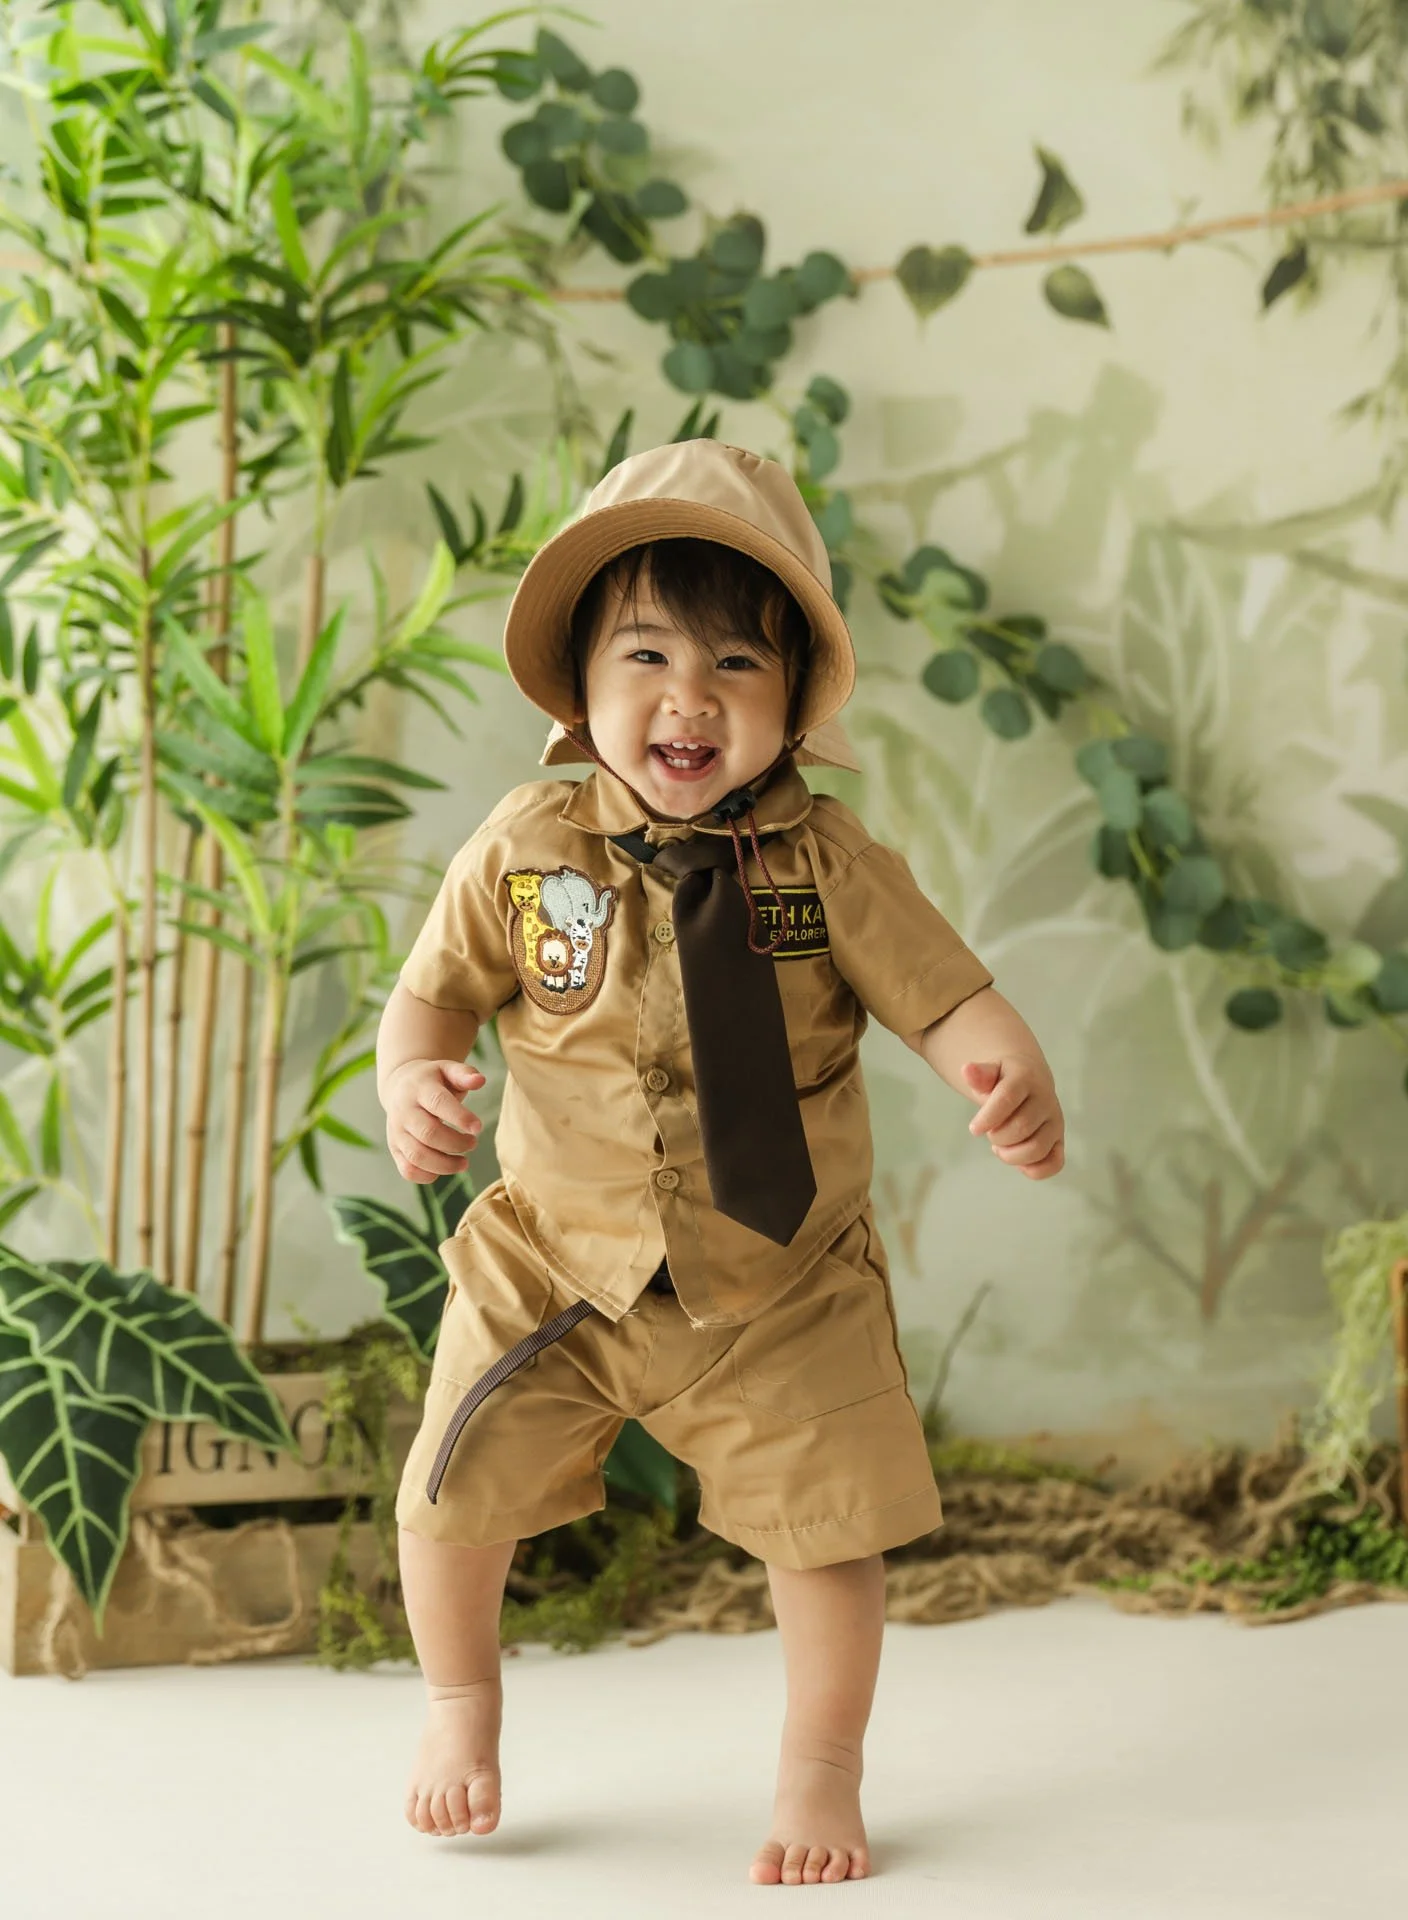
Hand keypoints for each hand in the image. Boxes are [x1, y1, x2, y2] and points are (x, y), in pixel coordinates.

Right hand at [384, 1059, 484, 1183]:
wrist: (400, 1087)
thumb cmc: (432, 1080)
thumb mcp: (447, 1069)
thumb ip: (464, 1074)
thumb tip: (480, 1081)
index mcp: (419, 1088)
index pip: (438, 1103)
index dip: (459, 1117)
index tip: (478, 1128)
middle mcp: (404, 1111)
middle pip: (428, 1133)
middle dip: (455, 1143)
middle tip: (473, 1143)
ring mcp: (397, 1132)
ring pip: (417, 1155)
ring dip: (444, 1165)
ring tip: (464, 1163)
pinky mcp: (395, 1149)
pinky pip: (407, 1170)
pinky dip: (427, 1176)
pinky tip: (444, 1169)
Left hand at [962, 1055, 1063, 1179]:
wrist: (1029, 1080)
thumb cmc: (1002, 1080)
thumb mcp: (989, 1073)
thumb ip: (979, 1075)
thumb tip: (966, 1070)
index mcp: (1026, 1078)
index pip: (1008, 1098)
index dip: (989, 1117)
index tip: (974, 1129)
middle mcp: (1046, 1100)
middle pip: (1021, 1127)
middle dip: (998, 1136)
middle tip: (991, 1132)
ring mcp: (1055, 1122)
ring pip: (1037, 1149)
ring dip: (1011, 1155)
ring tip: (1000, 1147)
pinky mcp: (1059, 1141)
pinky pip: (1054, 1164)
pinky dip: (1033, 1170)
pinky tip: (1018, 1161)